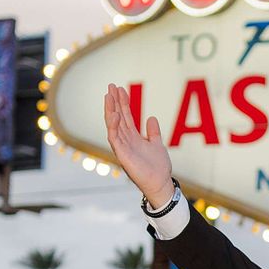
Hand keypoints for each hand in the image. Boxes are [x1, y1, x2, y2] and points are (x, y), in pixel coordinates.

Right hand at [104, 83, 172, 206]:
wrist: (160, 183)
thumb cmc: (158, 167)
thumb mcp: (157, 144)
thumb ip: (153, 132)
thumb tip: (150, 118)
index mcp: (133, 137)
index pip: (126, 116)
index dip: (123, 103)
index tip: (120, 89)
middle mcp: (126, 140)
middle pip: (118, 117)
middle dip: (114, 102)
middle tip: (111, 86)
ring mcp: (123, 147)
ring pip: (113, 125)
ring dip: (110, 110)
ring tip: (108, 95)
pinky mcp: (122, 155)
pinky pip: (115, 138)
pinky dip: (114, 127)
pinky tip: (114, 115)